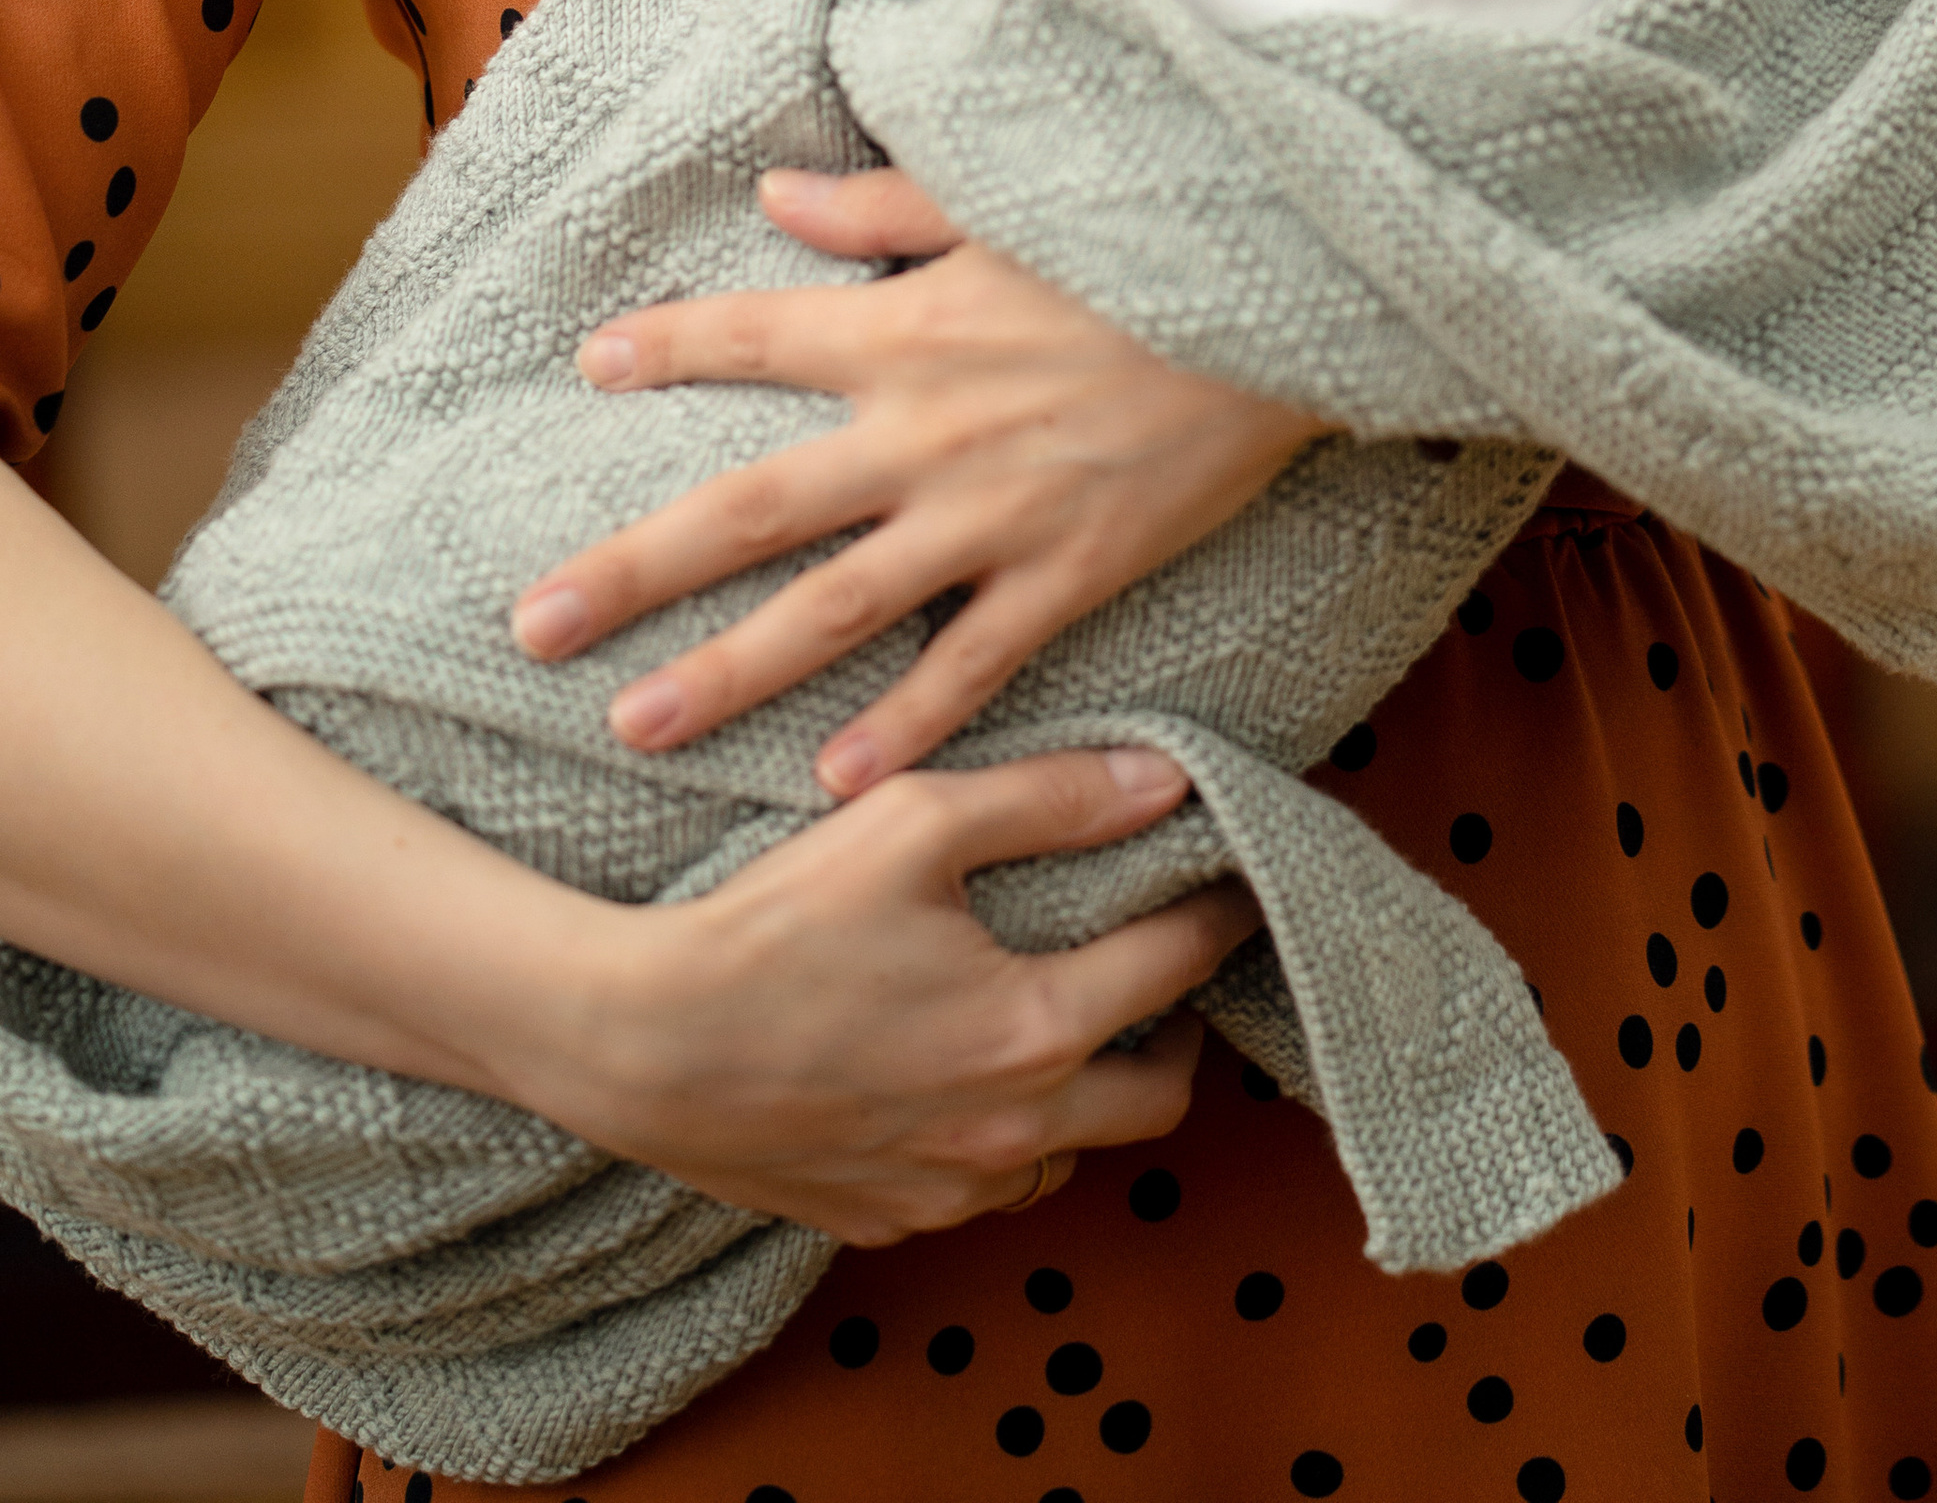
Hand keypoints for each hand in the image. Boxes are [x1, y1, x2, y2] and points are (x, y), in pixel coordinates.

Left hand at [512, 169, 1322, 793]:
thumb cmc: (1147, 240)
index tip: (589, 365)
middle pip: (748, 508)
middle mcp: (924, 429)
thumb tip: (772, 196)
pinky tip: (834, 784)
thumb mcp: (1006, 203)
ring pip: (832, 609)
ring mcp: (992, 513)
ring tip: (632, 726)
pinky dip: (903, 726)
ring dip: (727, 671)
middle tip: (529, 626)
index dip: (669, 349)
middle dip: (632, 568)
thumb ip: (883, 209)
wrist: (1291, 300)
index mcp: (906, 328)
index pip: (754, 336)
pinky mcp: (1068, 571)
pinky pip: (969, 665)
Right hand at [567, 744, 1260, 1243]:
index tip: (1238, 882)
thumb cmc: (771, 920)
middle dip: (1180, 1033)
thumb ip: (1049, 797)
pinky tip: (962, 1077)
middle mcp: (1008, 1134)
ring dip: (1086, 1096)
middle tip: (1163, 971)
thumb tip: (1166, 779)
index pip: (1177, 967)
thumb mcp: (912, 821)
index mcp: (1033, 1032)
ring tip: (1063, 1019)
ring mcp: (944, 1192)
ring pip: (1068, 1157)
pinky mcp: (881, 1220)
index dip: (1220, 914)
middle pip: (1158, 1099)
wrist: (635, 1040)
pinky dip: (999, 1142)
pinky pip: (979, 1192)